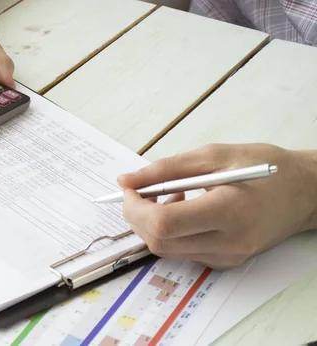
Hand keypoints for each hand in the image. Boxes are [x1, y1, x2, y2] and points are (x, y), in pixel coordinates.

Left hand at [118, 143, 316, 269]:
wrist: (305, 193)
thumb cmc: (265, 167)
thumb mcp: (213, 156)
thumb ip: (165, 169)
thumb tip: (126, 180)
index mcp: (228, 211)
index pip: (164, 223)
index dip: (135, 207)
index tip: (129, 188)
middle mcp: (229, 242)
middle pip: (159, 242)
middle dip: (137, 216)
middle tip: (140, 191)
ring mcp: (228, 257)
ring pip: (166, 250)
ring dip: (153, 224)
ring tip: (171, 196)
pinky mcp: (226, 262)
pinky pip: (182, 252)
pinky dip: (171, 233)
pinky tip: (185, 211)